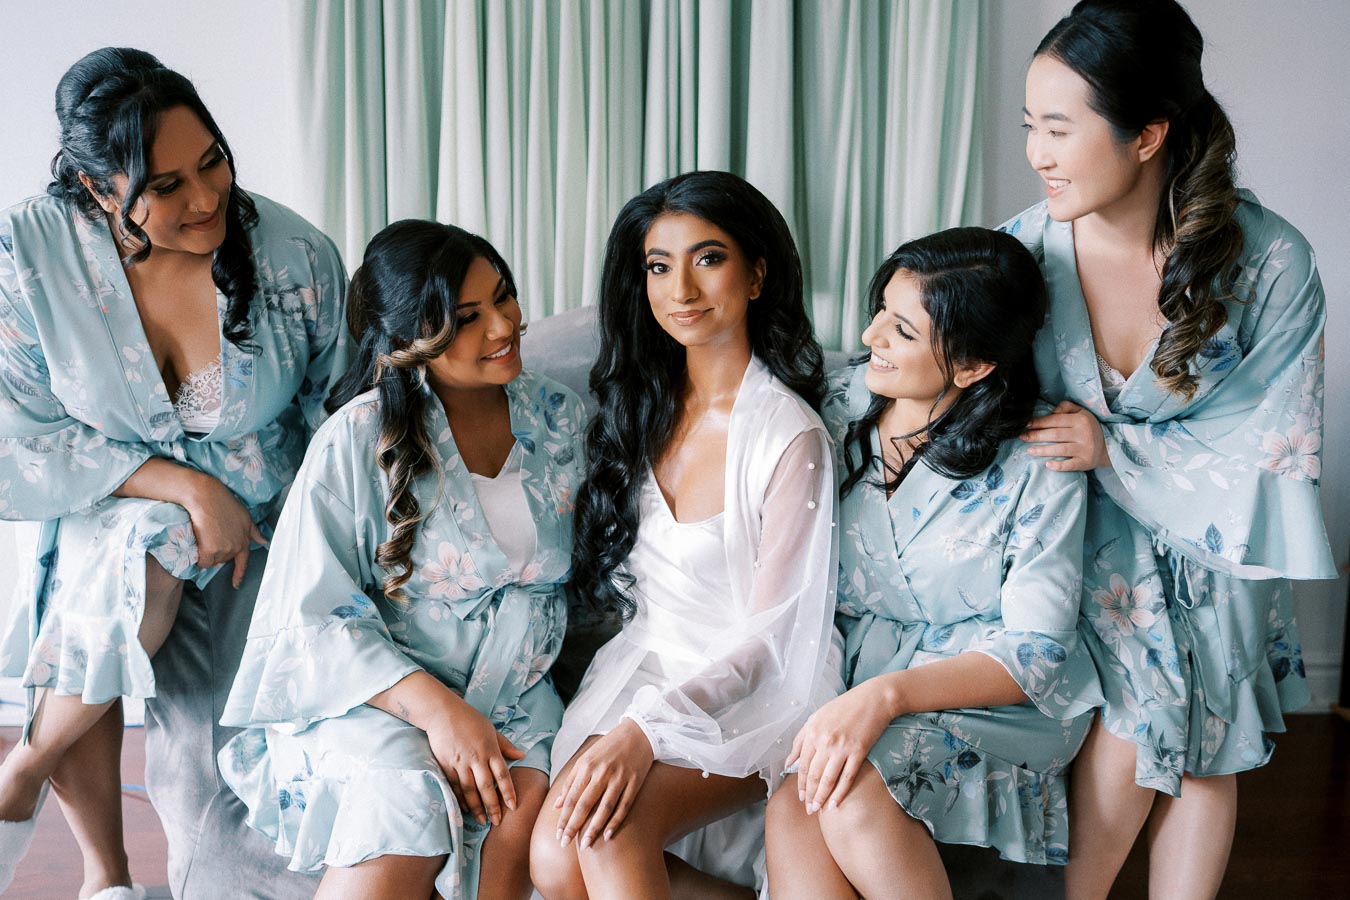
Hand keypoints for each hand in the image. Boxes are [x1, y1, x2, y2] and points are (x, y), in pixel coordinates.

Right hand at [182, 474, 266, 586]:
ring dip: (206, 553)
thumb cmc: (223, 503)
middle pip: (222, 561)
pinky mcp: (210, 550)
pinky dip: (197, 556)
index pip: (243, 562)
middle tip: (210, 535)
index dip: (239, 574)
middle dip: (216, 552)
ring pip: (211, 561)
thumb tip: (264, 541)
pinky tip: (197, 542)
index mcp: (245, 540)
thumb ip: (253, 531)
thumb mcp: (244, 516)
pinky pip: (202, 562)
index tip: (236, 585)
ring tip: (204, 535)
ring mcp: (224, 550)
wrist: (206, 497)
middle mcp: (236, 547)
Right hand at [425, 698, 523, 825]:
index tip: (513, 806)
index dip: (508, 791)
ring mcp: (460, 762)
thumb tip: (522, 755)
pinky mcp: (446, 764)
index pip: (502, 774)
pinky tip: (465, 808)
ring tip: (482, 820)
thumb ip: (505, 745)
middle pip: (486, 786)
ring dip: (476, 807)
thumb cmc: (470, 720)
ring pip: (469, 789)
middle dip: (492, 806)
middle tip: (497, 822)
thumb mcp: (491, 730)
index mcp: (490, 749)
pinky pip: (455, 785)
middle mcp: (476, 757)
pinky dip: (460, 798)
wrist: (443, 712)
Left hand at [554, 717, 653, 848]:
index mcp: (587, 766)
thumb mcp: (586, 759)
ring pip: (604, 808)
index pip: (572, 797)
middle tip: (565, 844)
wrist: (638, 733)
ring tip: (585, 846)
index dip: (564, 818)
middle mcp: (602, 772)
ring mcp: (620, 777)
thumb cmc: (608, 748)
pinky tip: (608, 836)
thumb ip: (570, 782)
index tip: (558, 835)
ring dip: (594, 829)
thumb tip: (557, 805)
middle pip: (585, 804)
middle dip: (573, 826)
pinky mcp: (635, 782)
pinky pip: (624, 806)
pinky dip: (616, 822)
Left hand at [786, 680, 895, 812]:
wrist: (874, 699)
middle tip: (808, 810)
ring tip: (818, 810)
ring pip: (827, 779)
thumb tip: (788, 762)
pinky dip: (840, 793)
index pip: (803, 765)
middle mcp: (824, 741)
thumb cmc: (844, 707)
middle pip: (813, 775)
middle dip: (809, 795)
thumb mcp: (816, 717)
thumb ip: (800, 739)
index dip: (801, 783)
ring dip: (822, 798)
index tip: (801, 796)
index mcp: (812, 731)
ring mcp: (841, 747)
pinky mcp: (858, 752)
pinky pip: (847, 777)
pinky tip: (835, 804)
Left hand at [1020, 400, 1110, 470]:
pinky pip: (1070, 465)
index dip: (1040, 422)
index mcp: (1080, 420)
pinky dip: (1058, 465)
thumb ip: (1066, 407)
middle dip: (1036, 436)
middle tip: (1023, 437)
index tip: (1026, 425)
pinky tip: (1047, 464)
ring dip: (1042, 450)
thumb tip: (1051, 411)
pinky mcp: (1086, 462)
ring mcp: (1085, 449)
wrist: (1108, 446)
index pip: (1056, 420)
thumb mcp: (1081, 412)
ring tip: (1029, 450)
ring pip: (1060, 449)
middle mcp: (1083, 434)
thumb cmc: (1089, 427)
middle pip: (1055, 434)